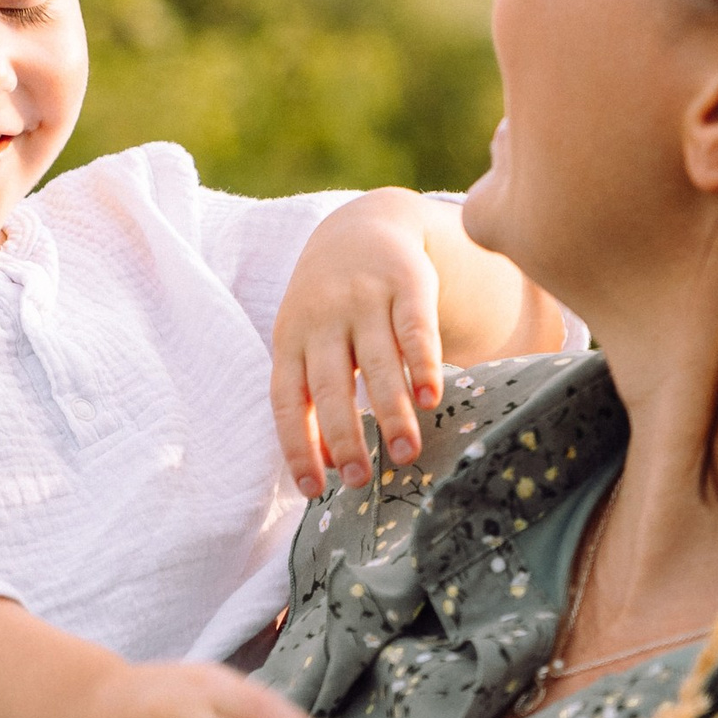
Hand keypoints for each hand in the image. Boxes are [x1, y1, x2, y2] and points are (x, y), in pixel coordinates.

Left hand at [271, 193, 554, 497]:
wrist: (363, 226)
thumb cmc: (331, 306)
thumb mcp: (308, 343)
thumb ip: (312, 397)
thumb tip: (323, 465)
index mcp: (291, 340)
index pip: (287, 400)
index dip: (297, 446)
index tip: (312, 491)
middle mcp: (323, 320)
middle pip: (330, 386)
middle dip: (344, 437)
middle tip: (360, 481)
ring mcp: (364, 299)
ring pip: (376, 363)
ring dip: (390, 411)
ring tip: (405, 453)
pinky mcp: (406, 283)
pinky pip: (414, 328)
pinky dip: (422, 364)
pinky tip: (431, 398)